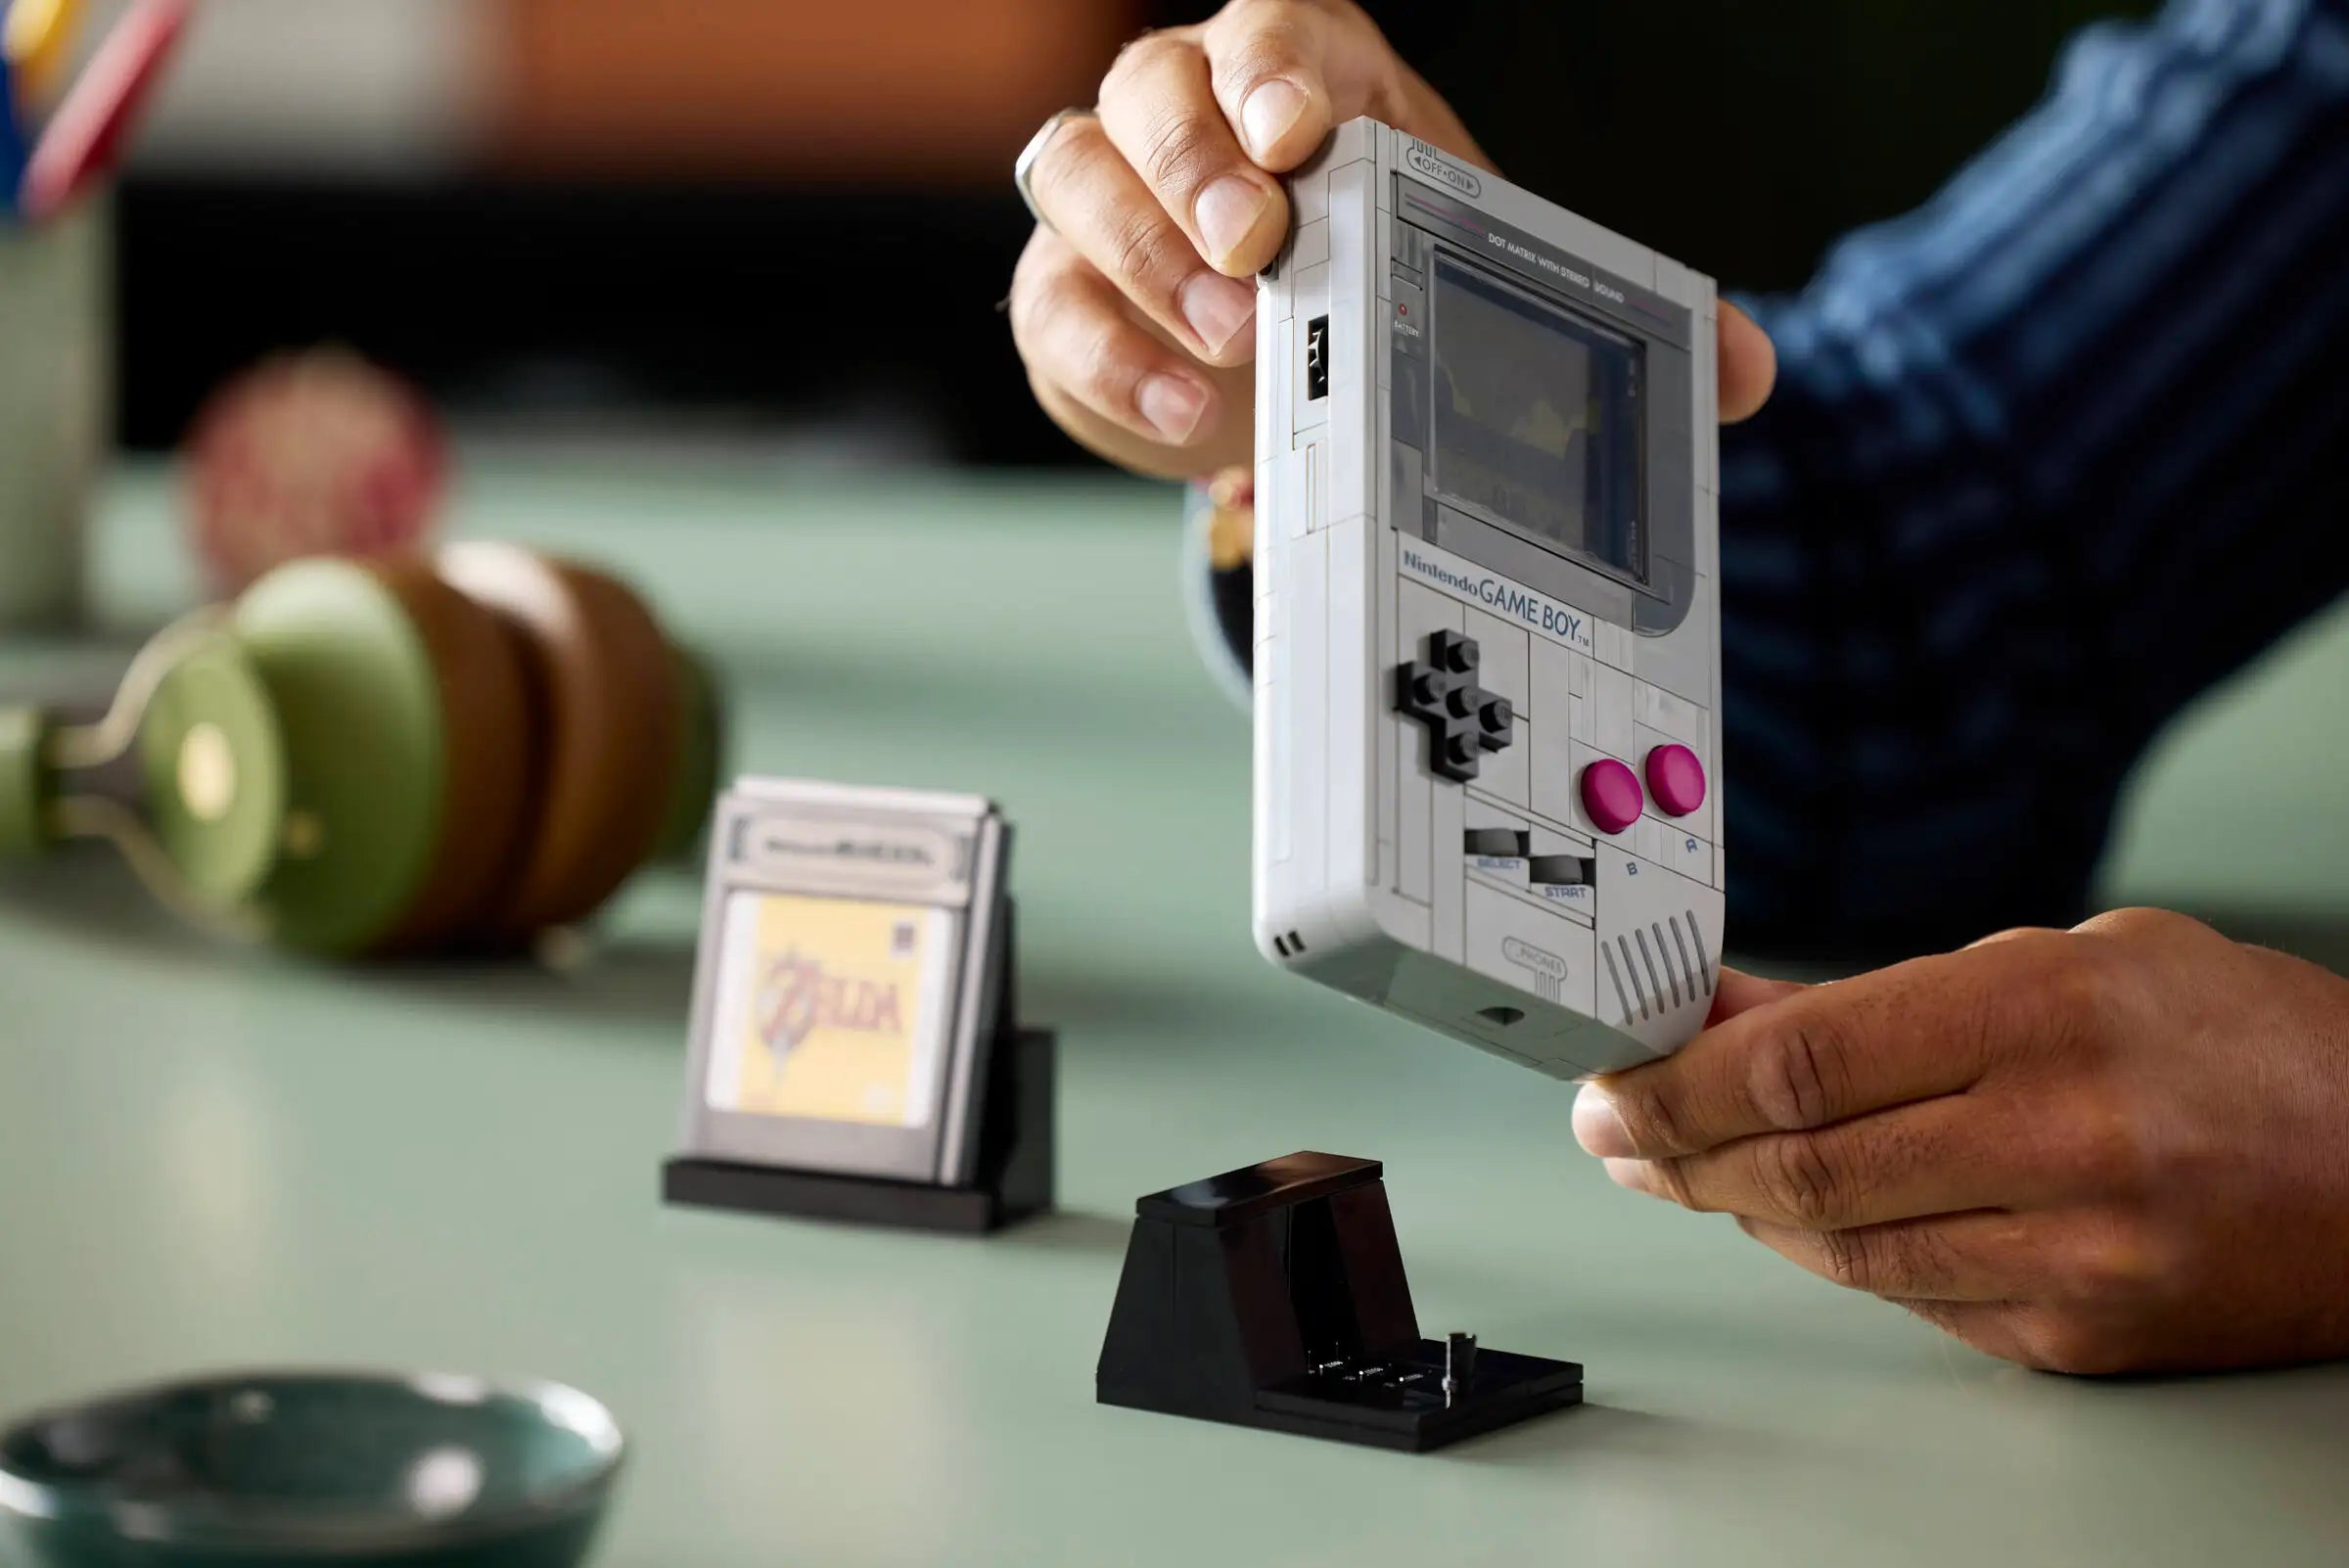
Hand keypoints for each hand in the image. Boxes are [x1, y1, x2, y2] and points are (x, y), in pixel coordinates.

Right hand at [1008, 0, 1777, 478]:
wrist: (1293, 352)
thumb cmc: (1387, 273)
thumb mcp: (1487, 272)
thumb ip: (1611, 309)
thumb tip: (1749, 370)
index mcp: (1303, 71)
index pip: (1270, 30)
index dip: (1275, 70)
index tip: (1302, 135)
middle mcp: (1189, 109)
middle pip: (1153, 87)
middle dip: (1200, 167)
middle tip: (1259, 247)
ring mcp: (1112, 194)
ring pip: (1077, 174)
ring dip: (1148, 258)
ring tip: (1233, 341)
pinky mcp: (1067, 290)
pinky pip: (1052, 301)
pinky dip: (1110, 355)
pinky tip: (1183, 411)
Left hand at [1572, 909, 2348, 1373]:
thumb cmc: (2235, 1041)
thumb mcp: (2063, 959)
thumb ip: (1884, 995)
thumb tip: (1724, 1013)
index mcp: (2045, 1014)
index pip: (1801, 1060)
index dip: (1678, 1078)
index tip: (1614, 1077)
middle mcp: (2059, 1138)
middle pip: (1797, 1164)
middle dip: (1675, 1151)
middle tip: (1617, 1132)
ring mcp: (2073, 1254)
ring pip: (1837, 1243)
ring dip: (1736, 1204)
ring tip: (1688, 1164)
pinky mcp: (2080, 1335)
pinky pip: (1907, 1297)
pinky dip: (1833, 1251)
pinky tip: (1795, 1212)